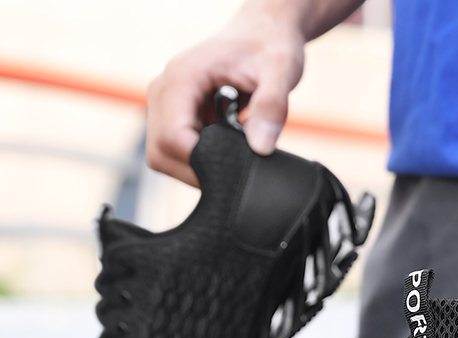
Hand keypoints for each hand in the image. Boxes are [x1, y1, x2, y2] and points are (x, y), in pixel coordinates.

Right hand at [146, 2, 306, 186]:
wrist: (264, 31)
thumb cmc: (269, 44)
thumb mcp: (280, 71)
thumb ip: (272, 107)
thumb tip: (260, 147)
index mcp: (183, 76)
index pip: (171, 136)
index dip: (200, 162)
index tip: (232, 168)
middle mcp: (166, 89)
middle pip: (160, 151)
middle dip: (195, 170)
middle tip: (233, 170)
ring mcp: (168, 103)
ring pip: (164, 155)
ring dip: (196, 166)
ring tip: (232, 156)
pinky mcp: (178, 114)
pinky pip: (177, 150)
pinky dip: (200, 160)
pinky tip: (226, 150)